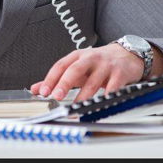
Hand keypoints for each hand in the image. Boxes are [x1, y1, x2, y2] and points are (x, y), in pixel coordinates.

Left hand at [29, 43, 144, 102]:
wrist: (126, 54)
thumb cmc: (98, 62)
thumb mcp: (76, 66)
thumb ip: (57, 78)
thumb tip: (36, 88)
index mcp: (77, 56)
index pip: (60, 66)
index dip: (51, 79)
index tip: (43, 92)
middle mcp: (90, 58)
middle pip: (75, 69)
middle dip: (64, 83)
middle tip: (57, 96)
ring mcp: (106, 65)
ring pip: (93, 82)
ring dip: (83, 97)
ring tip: (76, 108)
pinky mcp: (120, 73)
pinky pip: (113, 87)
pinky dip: (106, 96)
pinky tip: (100, 104)